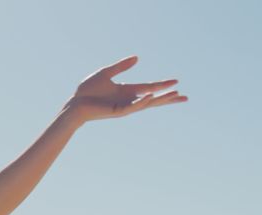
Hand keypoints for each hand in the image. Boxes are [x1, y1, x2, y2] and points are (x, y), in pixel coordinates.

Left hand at [64, 55, 187, 123]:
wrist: (75, 102)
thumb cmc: (88, 90)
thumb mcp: (106, 73)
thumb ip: (121, 66)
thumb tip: (137, 57)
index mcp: (127, 90)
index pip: (150, 88)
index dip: (163, 85)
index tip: (177, 82)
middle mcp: (129, 99)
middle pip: (154, 99)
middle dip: (169, 98)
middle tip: (186, 97)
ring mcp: (125, 107)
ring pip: (147, 104)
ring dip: (162, 99)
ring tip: (176, 95)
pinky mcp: (118, 111)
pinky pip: (133, 107)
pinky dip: (143, 102)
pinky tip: (153, 97)